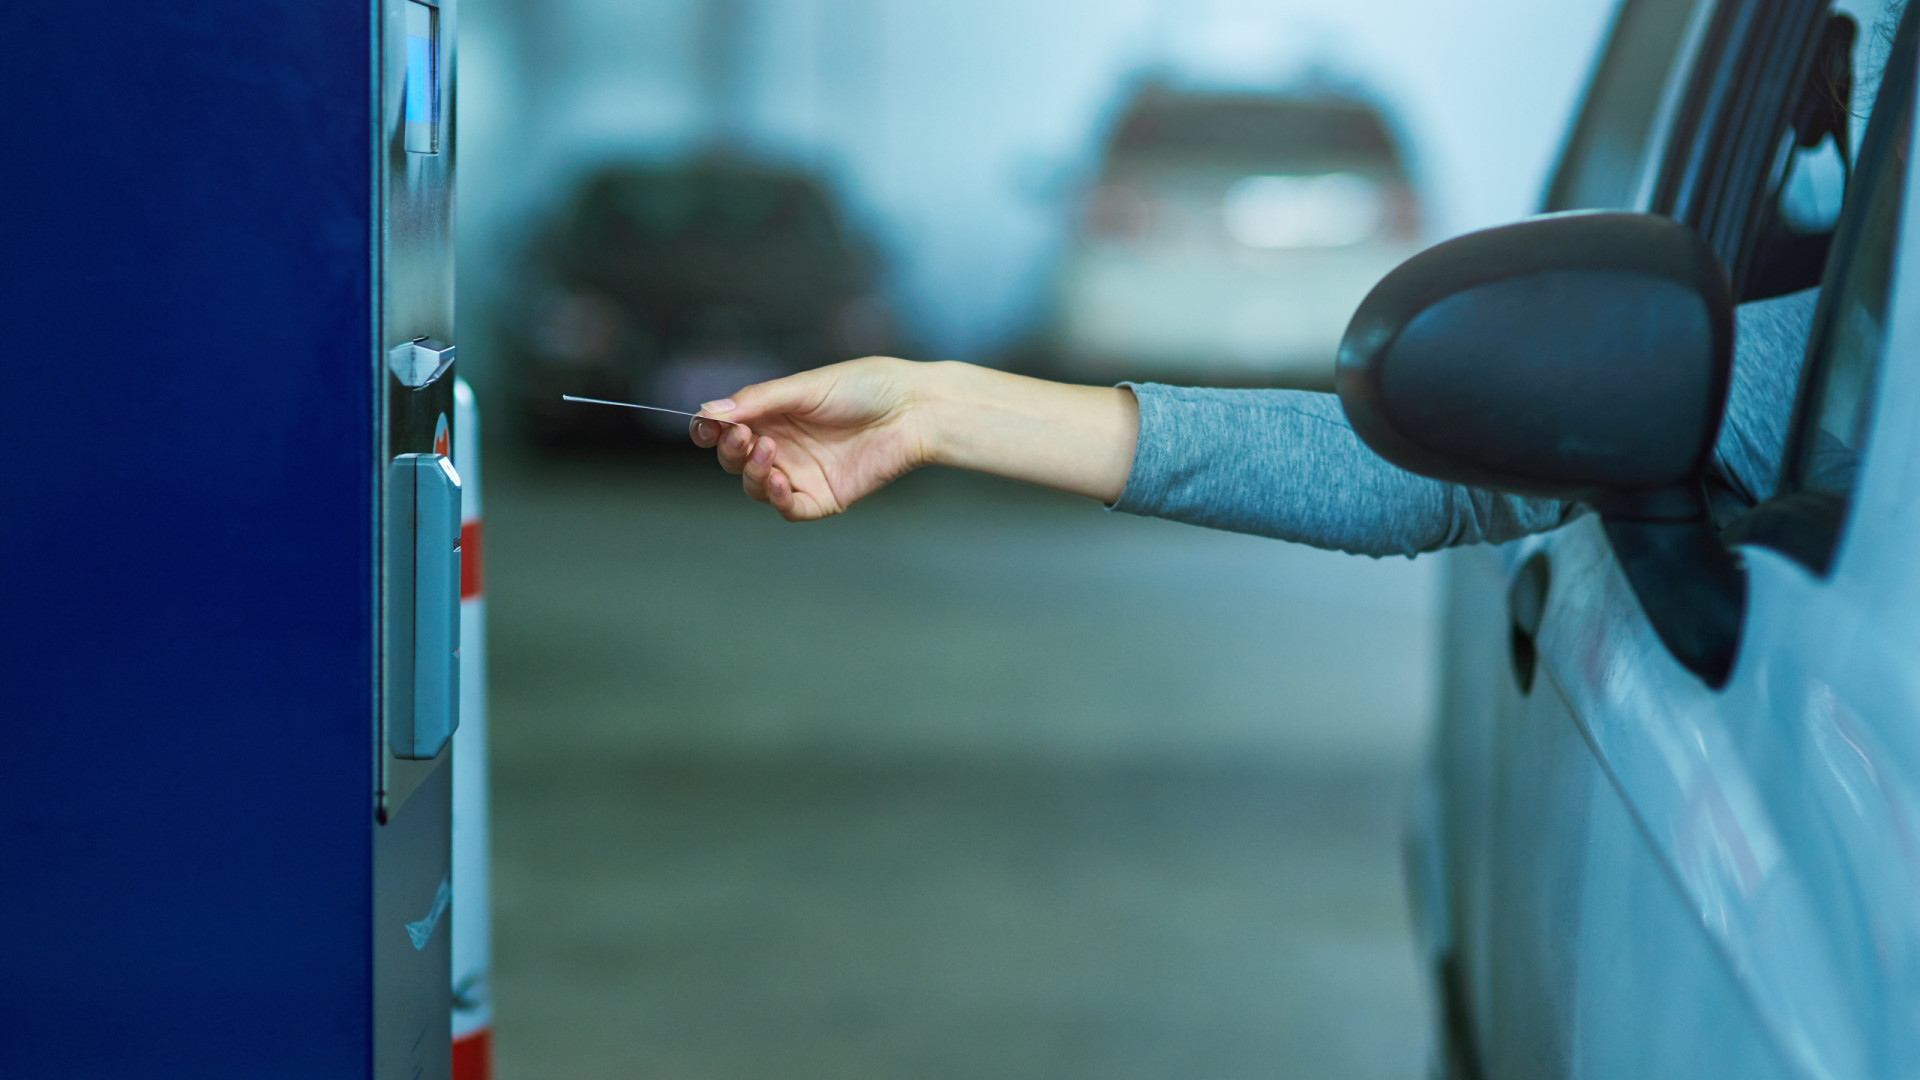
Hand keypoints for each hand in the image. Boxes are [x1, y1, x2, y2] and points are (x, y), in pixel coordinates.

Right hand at [691, 356, 934, 520]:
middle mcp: (783, 445)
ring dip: (753, 473)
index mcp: (774, 415)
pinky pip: (790, 508)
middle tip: (744, 435)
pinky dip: (778, 499)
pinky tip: (781, 481)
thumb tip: (708, 411)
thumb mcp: (805, 387)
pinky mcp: (825, 497)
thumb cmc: (865, 387)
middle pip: (735, 460)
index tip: (703, 427)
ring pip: (757, 487)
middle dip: (731, 450)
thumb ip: (758, 401)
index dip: (709, 431)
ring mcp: (802, 473)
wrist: (913, 408)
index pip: (728, 429)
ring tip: (768, 451)